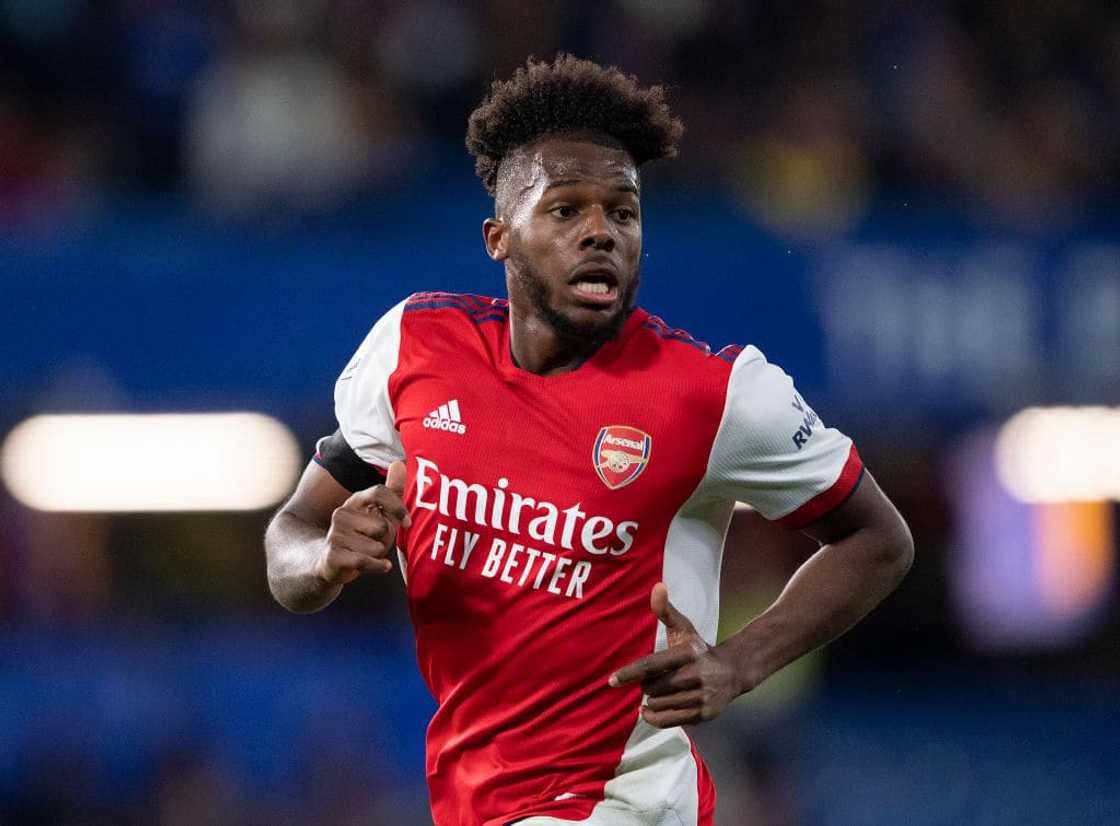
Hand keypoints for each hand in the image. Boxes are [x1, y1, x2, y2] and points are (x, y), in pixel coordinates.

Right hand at [317, 461, 410, 585]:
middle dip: (386, 540)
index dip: (397, 506)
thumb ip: (391, 491)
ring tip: (367, 554)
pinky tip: (382, 566)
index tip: (407, 522)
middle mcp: (342, 513)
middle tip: (375, 544)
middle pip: (382, 526)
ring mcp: (335, 534)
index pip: (379, 492)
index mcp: (355, 501)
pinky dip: (378, 566)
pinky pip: (365, 561)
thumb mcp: (378, 515)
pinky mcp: (333, 555)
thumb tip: (399, 462)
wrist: (326, 563)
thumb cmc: (360, 537)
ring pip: (376, 547)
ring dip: (378, 555)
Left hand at [608, 583, 742, 727]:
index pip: (652, 665)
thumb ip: (666, 610)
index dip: (630, 673)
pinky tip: (648, 710)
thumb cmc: (698, 649)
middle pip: (653, 687)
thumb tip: (657, 586)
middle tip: (651, 679)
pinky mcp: (703, 714)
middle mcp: (695, 675)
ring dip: (651, 701)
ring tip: (656, 692)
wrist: (732, 673)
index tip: (611, 680)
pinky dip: (654, 718)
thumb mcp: (684, 629)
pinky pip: (669, 721)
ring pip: (659, 705)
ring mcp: (701, 696)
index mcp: (688, 653)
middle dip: (646, 685)